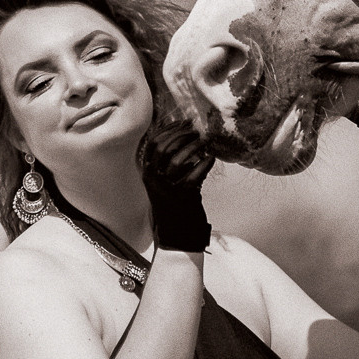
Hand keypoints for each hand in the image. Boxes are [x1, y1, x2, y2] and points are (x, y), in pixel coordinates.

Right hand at [141, 120, 213, 253]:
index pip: (153, 143)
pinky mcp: (182, 196)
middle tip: (195, 131)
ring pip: (177, 159)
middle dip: (181, 134)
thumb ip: (171, 161)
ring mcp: (166, 188)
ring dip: (193, 147)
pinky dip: (205, 163)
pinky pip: (195, 174)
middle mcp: (152, 179)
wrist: (177, 236)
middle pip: (164, 147)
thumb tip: (185, 137)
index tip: (184, 121)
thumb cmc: (174, 205)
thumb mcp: (165, 181)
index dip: (169, 128)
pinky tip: (211, 159)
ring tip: (203, 143)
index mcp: (146, 172)